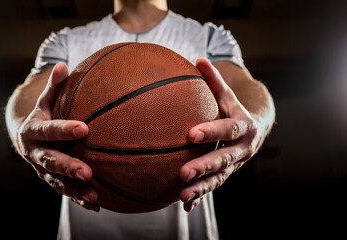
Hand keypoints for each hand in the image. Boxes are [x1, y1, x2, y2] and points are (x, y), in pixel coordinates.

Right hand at [17, 63, 99, 210]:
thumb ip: (54, 87)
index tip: (84, 128)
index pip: (48, 130)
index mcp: (33, 131)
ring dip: (75, 189)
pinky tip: (97, 204)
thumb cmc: (42, 116)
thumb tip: (63, 65)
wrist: (25, 140)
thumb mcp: (45, 101)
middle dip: (68, 167)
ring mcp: (42, 170)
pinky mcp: (51, 181)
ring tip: (94, 194)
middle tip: (87, 171)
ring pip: (57, 181)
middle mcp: (35, 153)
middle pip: (50, 161)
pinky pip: (65, 191)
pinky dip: (79, 199)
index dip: (63, 129)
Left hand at [179, 58, 263, 211]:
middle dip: (204, 166)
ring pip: (219, 178)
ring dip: (202, 187)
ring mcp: (236, 164)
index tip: (191, 135)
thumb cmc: (234, 108)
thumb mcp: (227, 95)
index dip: (212, 132)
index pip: (228, 129)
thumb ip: (213, 80)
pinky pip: (214, 187)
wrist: (256, 129)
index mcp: (243, 126)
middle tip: (183, 172)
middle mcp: (242, 148)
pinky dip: (201, 196)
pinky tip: (185, 205)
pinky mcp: (228, 174)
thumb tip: (197, 58)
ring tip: (182, 194)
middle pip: (224, 158)